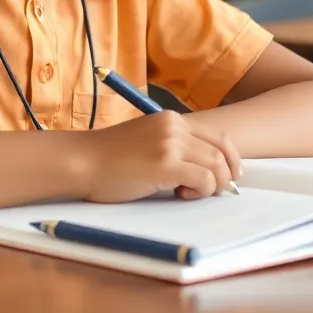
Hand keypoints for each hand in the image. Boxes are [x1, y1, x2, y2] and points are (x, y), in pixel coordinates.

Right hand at [74, 111, 241, 203]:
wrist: (81, 161)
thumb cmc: (108, 158)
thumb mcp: (146, 141)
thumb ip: (173, 146)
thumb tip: (206, 168)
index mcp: (171, 119)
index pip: (218, 136)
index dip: (231, 158)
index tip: (229, 176)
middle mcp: (174, 126)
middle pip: (222, 151)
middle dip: (226, 176)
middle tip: (215, 192)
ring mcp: (171, 143)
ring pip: (217, 167)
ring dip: (211, 186)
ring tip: (187, 193)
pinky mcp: (166, 163)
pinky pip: (204, 180)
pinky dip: (199, 192)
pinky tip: (178, 194)